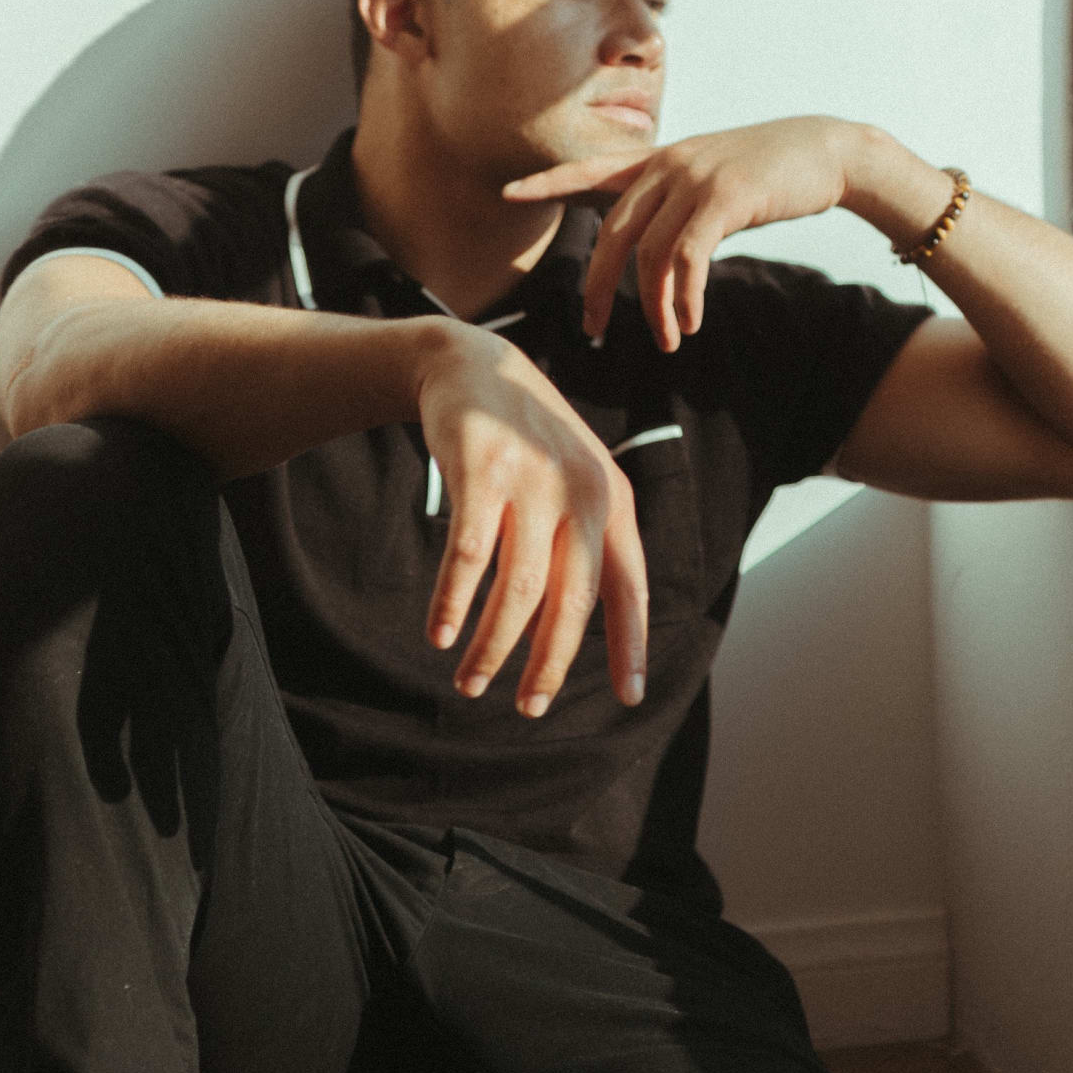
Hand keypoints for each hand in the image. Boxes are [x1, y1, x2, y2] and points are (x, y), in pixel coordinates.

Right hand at [414, 324, 649, 713]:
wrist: (473, 365)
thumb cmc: (526, 443)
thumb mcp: (572, 482)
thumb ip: (580, 546)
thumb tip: (564, 633)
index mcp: (612, 501)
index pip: (629, 586)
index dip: (631, 644)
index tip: (630, 697)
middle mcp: (581, 491)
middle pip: (572, 601)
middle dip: (549, 664)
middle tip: (528, 708)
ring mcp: (532, 479)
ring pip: (518, 589)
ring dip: (492, 645)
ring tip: (471, 682)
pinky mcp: (480, 470)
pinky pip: (467, 556)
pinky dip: (453, 603)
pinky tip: (441, 635)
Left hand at [504, 115, 865, 351]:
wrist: (828, 151)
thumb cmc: (770, 173)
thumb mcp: (713, 181)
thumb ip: (678, 204)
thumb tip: (658, 250)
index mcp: (658, 160)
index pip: (591, 169)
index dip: (549, 181)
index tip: (508, 191)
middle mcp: (667, 165)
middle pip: (613, 233)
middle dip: (598, 287)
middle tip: (592, 329)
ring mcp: (694, 178)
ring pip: (651, 256)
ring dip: (655, 307)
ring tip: (667, 341)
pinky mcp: (725, 197)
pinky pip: (688, 258)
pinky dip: (684, 297)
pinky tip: (690, 322)